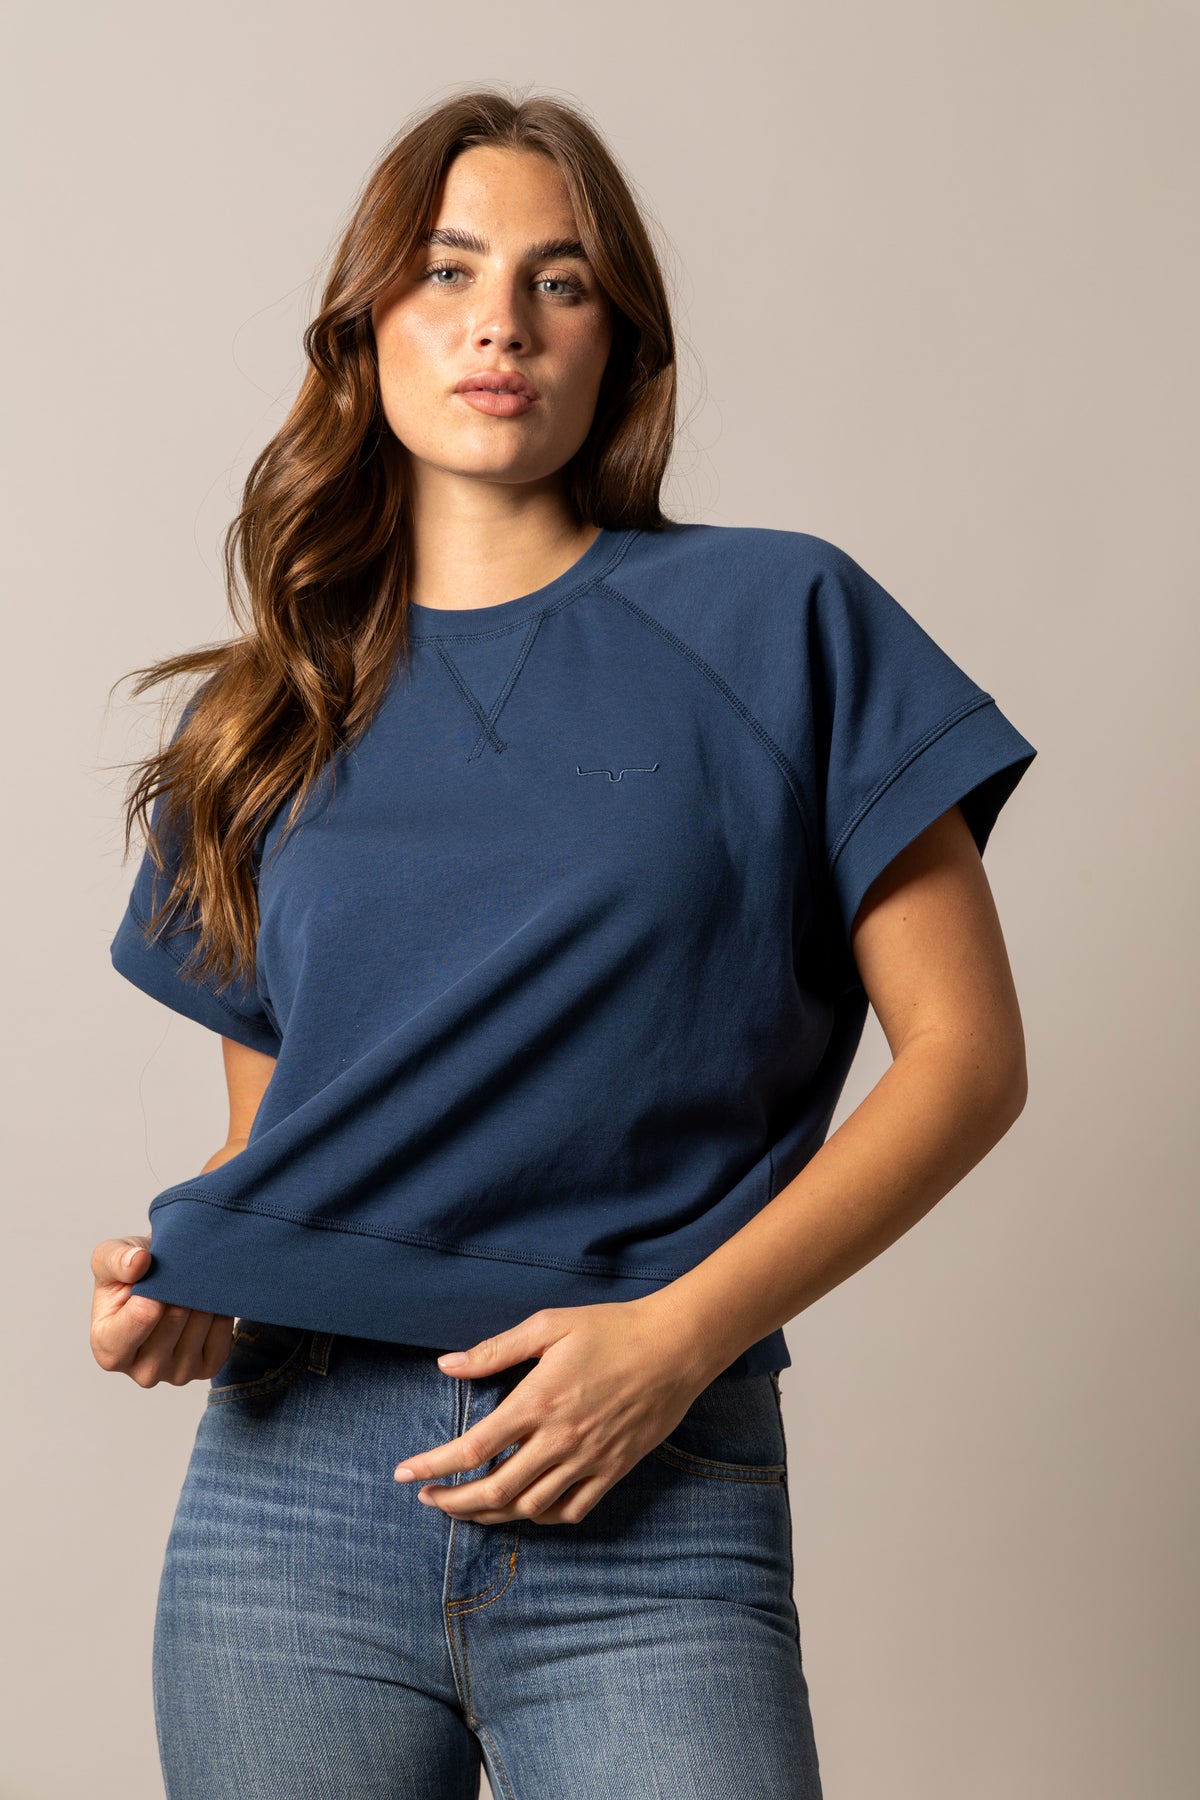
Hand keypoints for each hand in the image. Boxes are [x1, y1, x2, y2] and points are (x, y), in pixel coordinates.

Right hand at [89, 1233, 233, 1387]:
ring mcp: (176, 1374)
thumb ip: (115, 1258)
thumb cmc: (132, 1274)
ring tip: (191, 1283)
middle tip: (179, 1271)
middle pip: (176, 1318)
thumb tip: (138, 1262)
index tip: (158, 1271)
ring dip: (202, 1296)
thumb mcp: (109, 1256)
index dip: (156, 1288)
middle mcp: (142, 1371)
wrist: (163, 1280)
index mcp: (108, 1348)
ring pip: (201, 1325)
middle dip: (181, 1287)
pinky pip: (222, 1337)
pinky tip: (207, 1301)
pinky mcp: (206, 1369)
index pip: (142, 1316)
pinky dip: (219, 1313)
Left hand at [392, 1296, 712, 1525]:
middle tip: (428, 1499)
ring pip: (529, 1507)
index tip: (404, 1474)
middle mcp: (560, 1439)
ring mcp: (589, 1460)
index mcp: (538, 1401)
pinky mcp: (614, 1470)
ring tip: (467, 1506)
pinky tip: (524, 1507)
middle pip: (495, 1489)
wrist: (676, 1346)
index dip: (433, 1466)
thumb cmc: (611, 1328)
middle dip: (453, 1502)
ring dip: (491, 1513)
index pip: (473, 1447)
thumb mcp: (548, 1325)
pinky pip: (571, 1511)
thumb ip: (495, 1350)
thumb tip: (446, 1366)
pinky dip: (541, 1517)